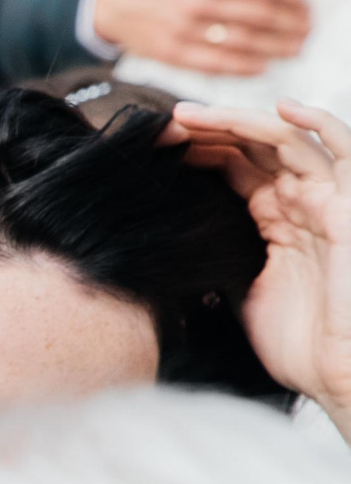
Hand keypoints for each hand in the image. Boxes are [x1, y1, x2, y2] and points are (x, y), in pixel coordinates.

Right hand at [92, 0, 311, 73]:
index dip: (291, 2)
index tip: (308, 9)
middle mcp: (198, 3)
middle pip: (258, 19)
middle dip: (289, 27)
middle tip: (308, 33)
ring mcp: (184, 31)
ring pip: (240, 43)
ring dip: (273, 49)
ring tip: (294, 51)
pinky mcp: (171, 53)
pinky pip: (213, 64)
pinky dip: (240, 68)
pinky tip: (260, 68)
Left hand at [171, 99, 350, 434]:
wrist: (334, 374)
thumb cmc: (295, 343)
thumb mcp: (240, 291)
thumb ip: (218, 259)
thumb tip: (170, 243)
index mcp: (276, 219)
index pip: (237, 167)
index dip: (199, 151)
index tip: (153, 147)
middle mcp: (302, 203)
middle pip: (255, 147)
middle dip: (208, 131)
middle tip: (162, 126)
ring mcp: (328, 201)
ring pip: (286, 141)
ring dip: (238, 122)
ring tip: (190, 115)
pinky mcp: (348, 209)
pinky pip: (343, 152)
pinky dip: (318, 123)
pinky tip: (281, 109)